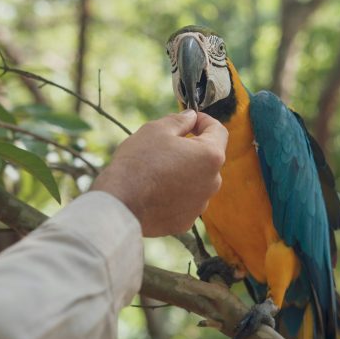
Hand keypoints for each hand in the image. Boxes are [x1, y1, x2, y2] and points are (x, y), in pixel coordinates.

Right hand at [91, 110, 227, 236]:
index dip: (204, 121)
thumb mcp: (157, 129)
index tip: (190, 120)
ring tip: (157, 170)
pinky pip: (184, 201)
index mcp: (211, 156)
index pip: (219, 131)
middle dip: (192, 148)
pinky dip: (175, 194)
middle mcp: (212, 182)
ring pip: (197, 181)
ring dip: (184, 172)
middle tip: (167, 145)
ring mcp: (200, 205)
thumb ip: (180, 120)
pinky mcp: (185, 221)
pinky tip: (154, 191)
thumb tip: (191, 117)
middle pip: (207, 158)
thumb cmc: (139, 162)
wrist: (120, 204)